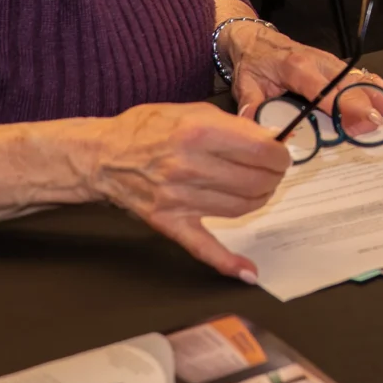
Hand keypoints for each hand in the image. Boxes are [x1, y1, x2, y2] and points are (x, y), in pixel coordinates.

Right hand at [87, 102, 292, 279]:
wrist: (103, 156)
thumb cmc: (147, 129)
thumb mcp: (192, 110)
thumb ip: (231, 125)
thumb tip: (267, 140)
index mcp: (198, 133)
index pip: (261, 152)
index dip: (279, 155)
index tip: (279, 155)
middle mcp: (189, 166)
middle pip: (255, 182)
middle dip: (273, 177)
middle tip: (271, 173)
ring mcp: (179, 199)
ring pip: (241, 209)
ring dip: (259, 201)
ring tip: (258, 190)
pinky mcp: (169, 222)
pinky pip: (203, 247)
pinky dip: (228, 262)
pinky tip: (248, 272)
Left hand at [225, 17, 382, 135]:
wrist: (254, 40)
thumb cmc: (254, 63)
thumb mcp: (246, 84)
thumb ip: (251, 104)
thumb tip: (255, 124)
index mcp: (297, 68)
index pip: (325, 90)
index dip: (345, 105)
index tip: (362, 118)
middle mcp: (319, 63)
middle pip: (349, 84)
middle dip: (371, 101)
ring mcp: (330, 63)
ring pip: (359, 78)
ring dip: (381, 91)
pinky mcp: (335, 65)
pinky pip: (360, 75)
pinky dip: (379, 84)